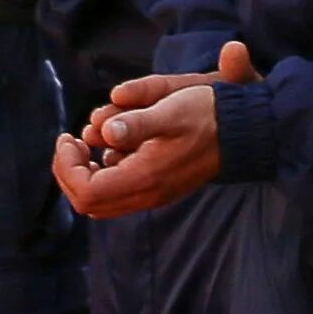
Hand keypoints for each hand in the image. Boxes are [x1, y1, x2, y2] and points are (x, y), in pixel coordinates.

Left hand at [49, 41, 257, 217]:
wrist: (245, 134)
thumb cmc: (209, 116)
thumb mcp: (172, 109)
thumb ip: (137, 122)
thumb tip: (105, 132)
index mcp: (145, 177)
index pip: (86, 192)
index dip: (67, 167)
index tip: (68, 138)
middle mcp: (147, 194)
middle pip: (88, 203)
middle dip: (71, 172)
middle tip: (71, 142)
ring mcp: (153, 195)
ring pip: (102, 202)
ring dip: (86, 173)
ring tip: (87, 141)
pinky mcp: (159, 188)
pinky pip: (119, 193)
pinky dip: (104, 172)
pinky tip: (112, 145)